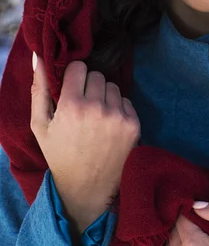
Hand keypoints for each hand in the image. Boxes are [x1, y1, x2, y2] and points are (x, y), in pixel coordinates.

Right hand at [30, 54, 140, 233]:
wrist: (87, 189)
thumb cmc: (60, 154)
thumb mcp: (40, 125)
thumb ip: (39, 89)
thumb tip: (38, 56)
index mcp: (72, 106)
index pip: (79, 67)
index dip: (73, 77)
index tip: (71, 90)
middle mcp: (97, 108)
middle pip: (97, 75)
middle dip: (89, 86)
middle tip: (82, 106)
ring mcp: (118, 117)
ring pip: (113, 86)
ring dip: (104, 96)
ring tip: (95, 117)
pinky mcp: (134, 125)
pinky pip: (126, 100)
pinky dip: (118, 108)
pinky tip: (108, 126)